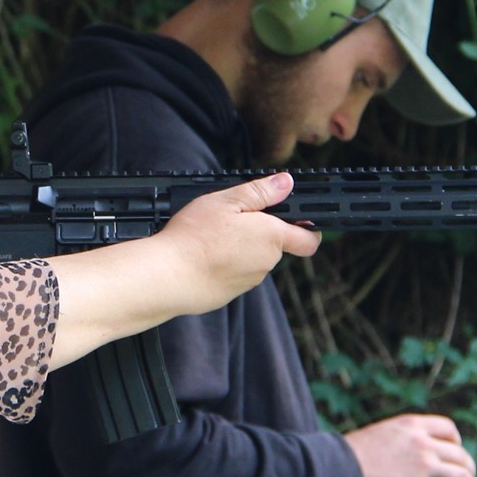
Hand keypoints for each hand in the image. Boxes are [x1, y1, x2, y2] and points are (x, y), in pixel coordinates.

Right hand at [44, 174, 317, 369]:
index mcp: (271, 237)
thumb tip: (286, 182)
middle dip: (258, 234)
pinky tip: (202, 257)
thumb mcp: (226, 201)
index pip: (308, 239)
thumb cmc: (195, 236)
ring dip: (239, 249)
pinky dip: (223, 266)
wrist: (168, 276)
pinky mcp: (229, 295)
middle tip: (230, 219)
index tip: (296, 219)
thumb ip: (260, 192)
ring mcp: (248, 282)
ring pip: (252, 261)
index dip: (308, 228)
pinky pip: (233, 276)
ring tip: (210, 238)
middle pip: (274, 247)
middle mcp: (266, 263)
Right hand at [343, 413, 476, 476]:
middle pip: (460, 454)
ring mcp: (423, 465)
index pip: (448, 429)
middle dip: (467, 469)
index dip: (456, 443)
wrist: (339, 470)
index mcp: (411, 425)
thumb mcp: (380, 433)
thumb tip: (413, 451)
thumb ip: (401, 438)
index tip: (453, 454)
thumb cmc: (351, 455)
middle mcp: (422, 442)